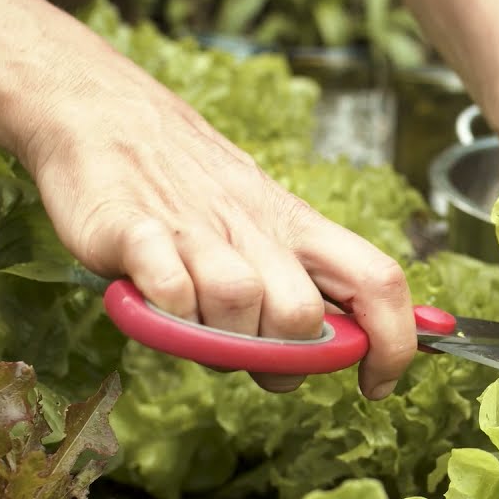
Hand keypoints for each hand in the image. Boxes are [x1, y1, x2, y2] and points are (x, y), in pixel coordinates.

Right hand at [20, 56, 415, 398]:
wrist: (106, 113)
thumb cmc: (192, 186)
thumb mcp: (266, 222)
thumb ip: (304, 282)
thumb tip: (355, 342)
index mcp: (298, 227)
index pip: (378, 281)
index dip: (392, 341)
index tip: (378, 385)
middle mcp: (256, 228)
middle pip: (302, 313)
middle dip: (282, 358)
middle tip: (247, 353)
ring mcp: (195, 228)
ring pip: (238, 301)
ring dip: (218, 338)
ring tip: (194, 326)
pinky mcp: (132, 229)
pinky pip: (167, 283)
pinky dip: (167, 308)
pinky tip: (157, 303)